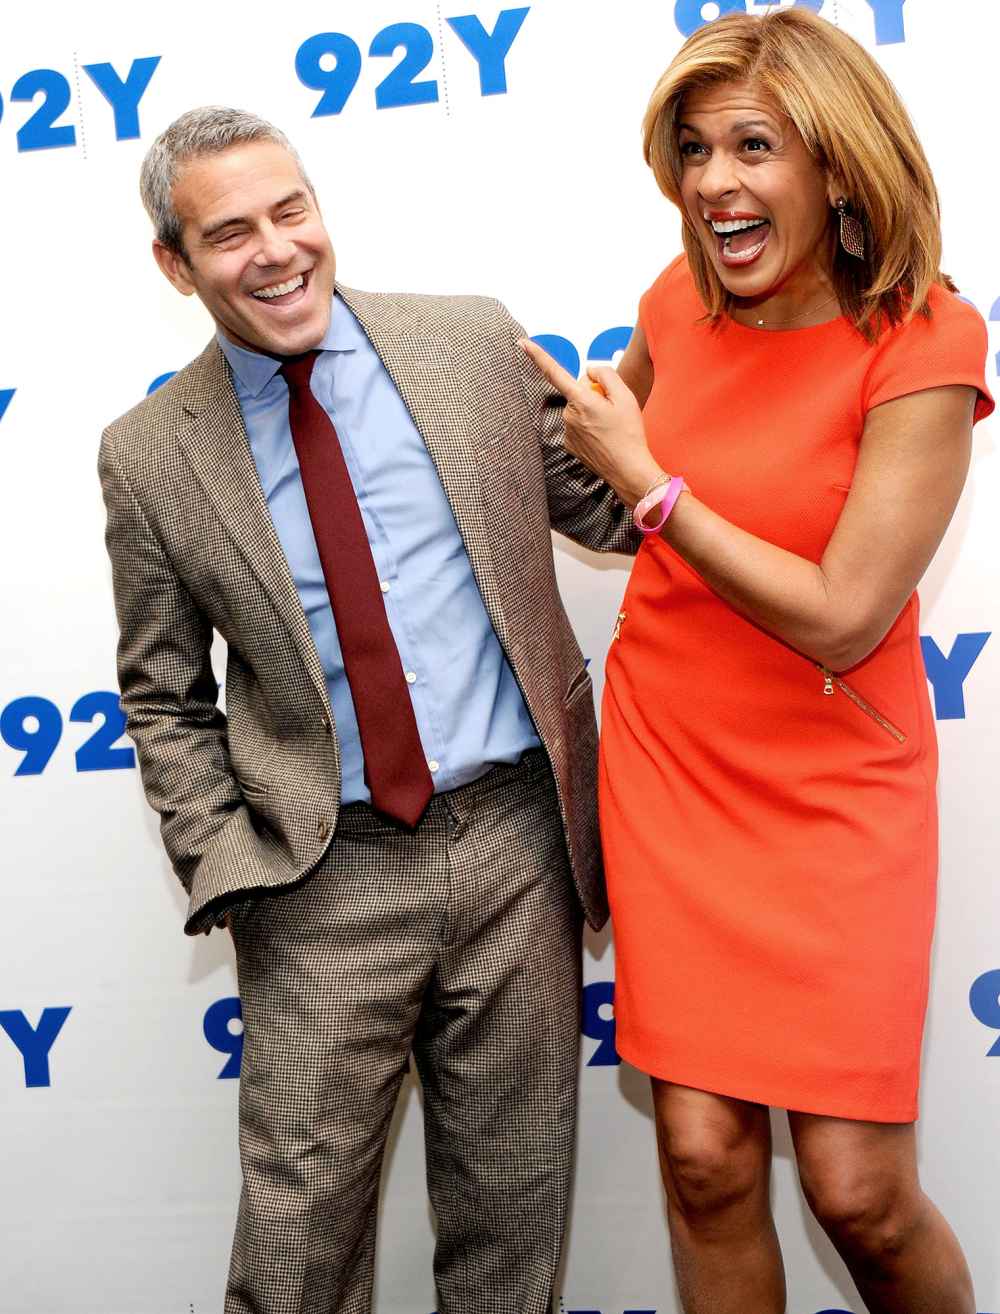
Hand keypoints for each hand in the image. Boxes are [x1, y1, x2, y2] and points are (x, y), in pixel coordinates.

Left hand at [518, 338, 663, 507]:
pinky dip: (589, 426)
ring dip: (592, 411)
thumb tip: (589, 371)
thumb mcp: (625, 396)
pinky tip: (603, 436)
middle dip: (593, 392)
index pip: (555, 372)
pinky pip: (578, 425)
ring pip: (578, 408)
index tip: (522, 343)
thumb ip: (606, 375)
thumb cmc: (629, 433)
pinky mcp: (570, 444)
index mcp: (581, 400)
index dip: (538, 356)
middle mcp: (569, 415)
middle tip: (613, 408)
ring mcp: (567, 431)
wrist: (628, 469)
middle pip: (577, 390)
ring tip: (610, 426)